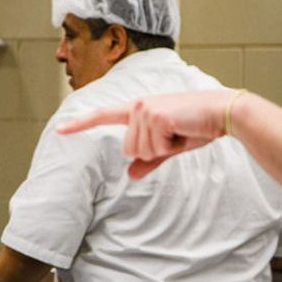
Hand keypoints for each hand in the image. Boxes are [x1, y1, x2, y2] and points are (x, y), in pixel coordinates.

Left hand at [56, 90, 233, 178]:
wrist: (223, 112)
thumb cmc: (197, 126)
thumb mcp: (170, 145)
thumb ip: (149, 159)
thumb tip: (131, 174)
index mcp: (136, 109)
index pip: (102, 116)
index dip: (80, 124)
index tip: (59, 130)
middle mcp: (136, 106)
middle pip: (129, 150)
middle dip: (153, 151)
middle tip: (175, 135)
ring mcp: (144, 110)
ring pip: (140, 151)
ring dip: (164, 149)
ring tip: (180, 131)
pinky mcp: (156, 116)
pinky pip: (155, 149)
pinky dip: (171, 147)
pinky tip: (183, 130)